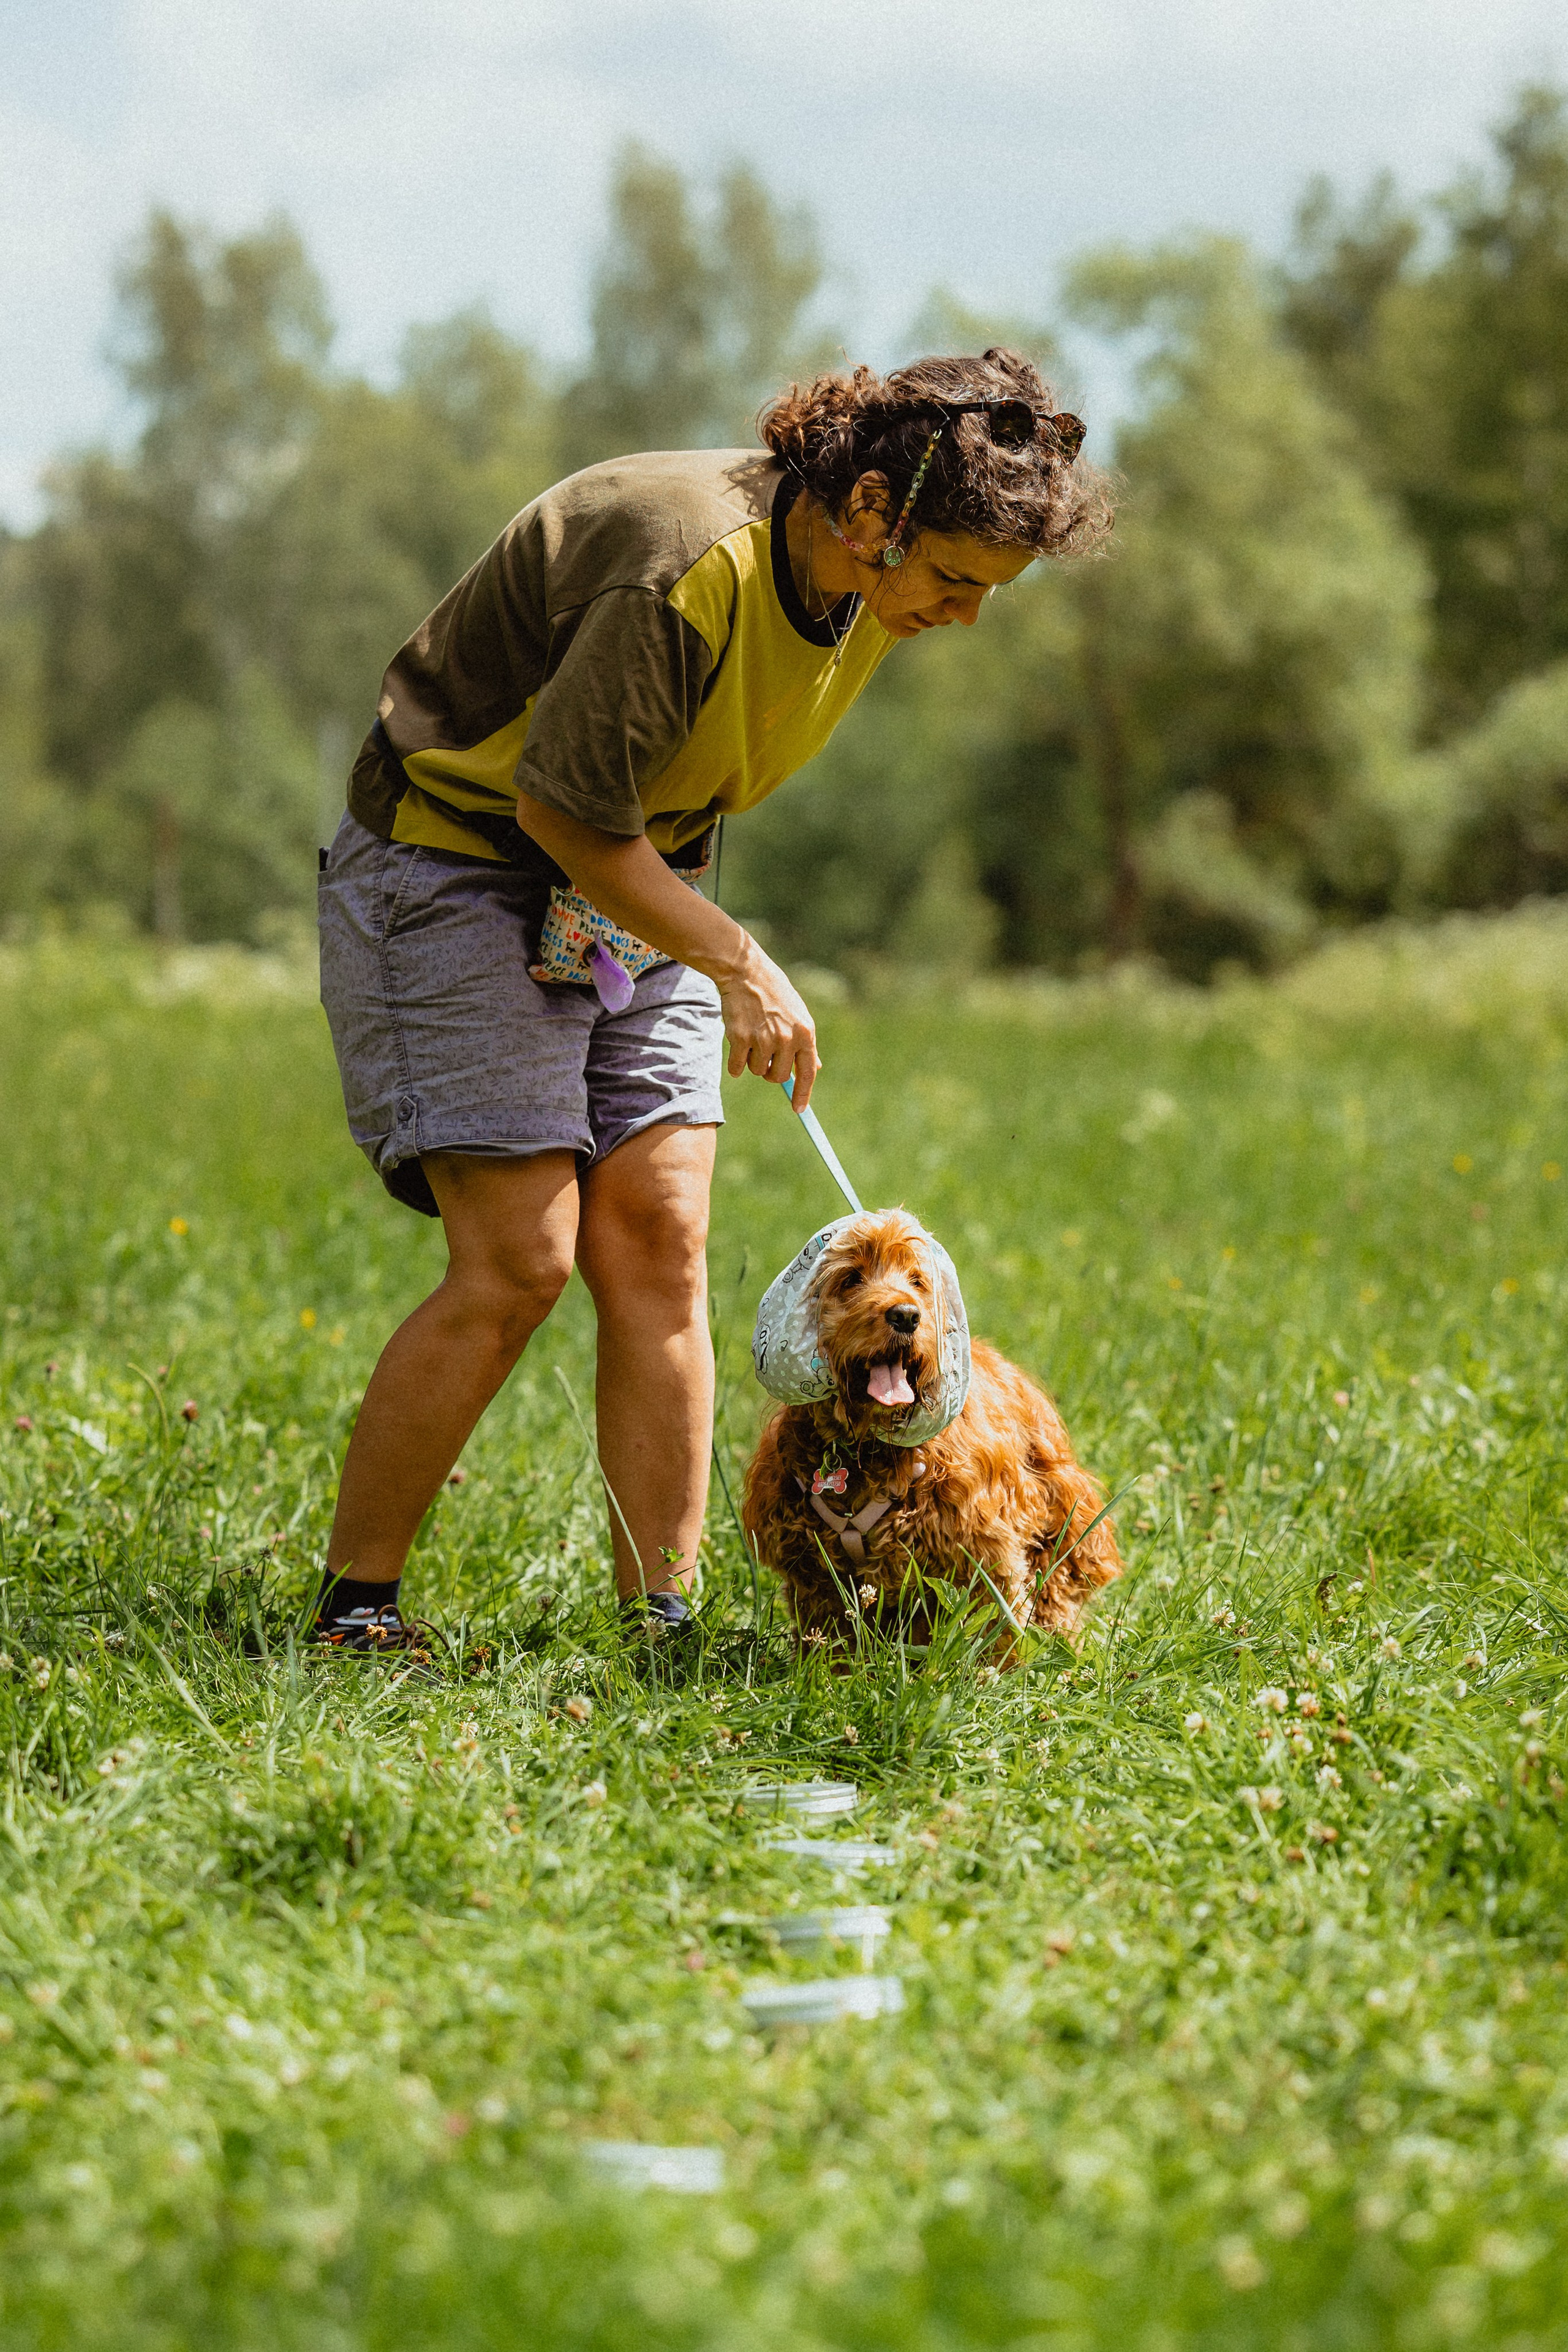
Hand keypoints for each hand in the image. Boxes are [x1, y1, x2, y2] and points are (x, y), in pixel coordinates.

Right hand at [717, 935, 819, 1109]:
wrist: (746, 972)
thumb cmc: (774, 994)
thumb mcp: (798, 1015)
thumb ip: (805, 1043)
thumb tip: (814, 1069)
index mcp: (805, 1033)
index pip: (807, 1073)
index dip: (802, 1094)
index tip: (799, 1110)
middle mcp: (786, 1039)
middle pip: (779, 1077)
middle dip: (771, 1073)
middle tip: (766, 1059)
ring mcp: (763, 1039)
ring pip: (758, 1071)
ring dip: (753, 1062)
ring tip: (753, 1038)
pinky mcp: (740, 1039)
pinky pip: (738, 1067)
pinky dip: (736, 1064)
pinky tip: (737, 1044)